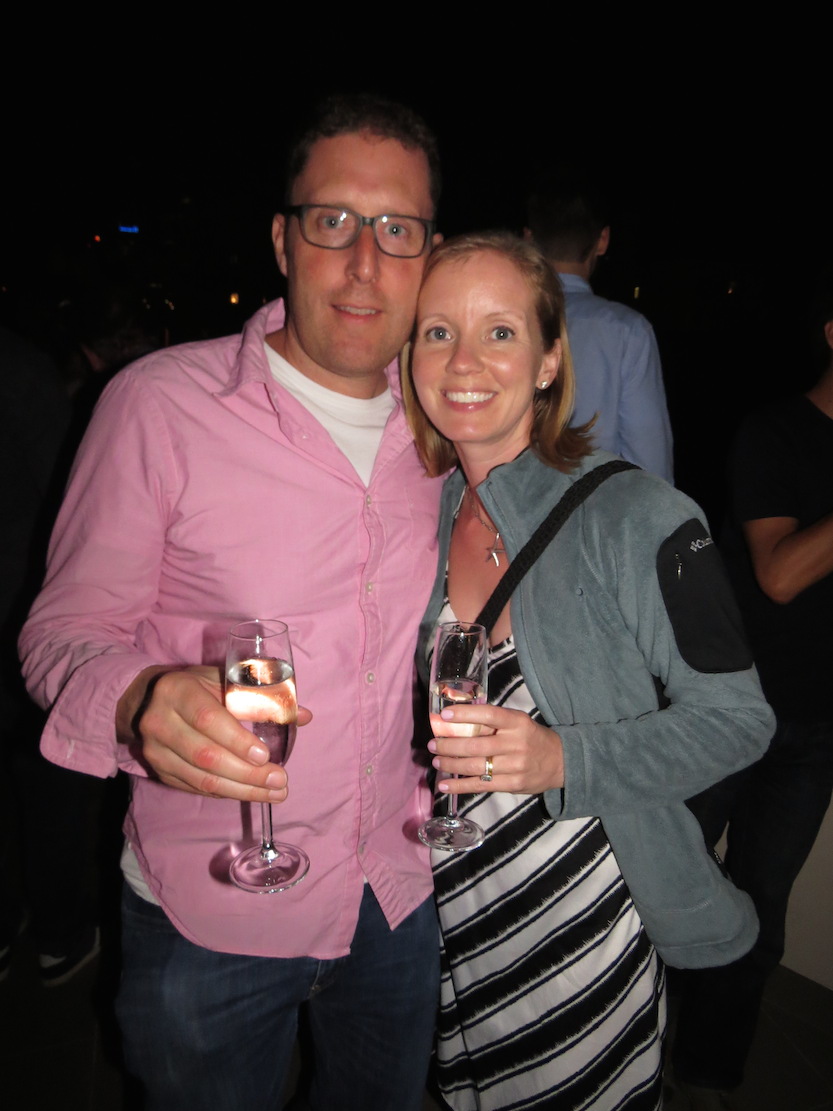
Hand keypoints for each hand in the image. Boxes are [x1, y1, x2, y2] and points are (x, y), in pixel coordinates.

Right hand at [118, 665, 311, 801]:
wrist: (149, 700)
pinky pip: (196, 788)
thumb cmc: (198, 686)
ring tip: (275, 793)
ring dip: (242, 790)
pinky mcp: (159, 771)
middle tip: (280, 781)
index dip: (238, 741)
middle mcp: (160, 722)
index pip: (208, 720)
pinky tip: (250, 793)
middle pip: (206, 756)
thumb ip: (262, 696)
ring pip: (202, 779)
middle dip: (248, 774)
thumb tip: (303, 716)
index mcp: (178, 691)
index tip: (266, 756)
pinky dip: (227, 793)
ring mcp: (156, 751)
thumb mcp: (225, 680)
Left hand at [428, 703, 563, 795]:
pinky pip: (481, 785)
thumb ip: (492, 722)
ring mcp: (515, 765)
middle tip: (433, 744)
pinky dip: (460, 786)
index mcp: (517, 722)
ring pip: (476, 766)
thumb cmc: (531, 738)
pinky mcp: (512, 784)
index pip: (488, 714)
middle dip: (449, 745)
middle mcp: (516, 743)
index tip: (444, 715)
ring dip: (451, 764)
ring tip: (437, 762)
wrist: (560, 762)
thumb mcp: (517, 722)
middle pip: (476, 744)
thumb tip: (455, 719)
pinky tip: (444, 785)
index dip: (465, 714)